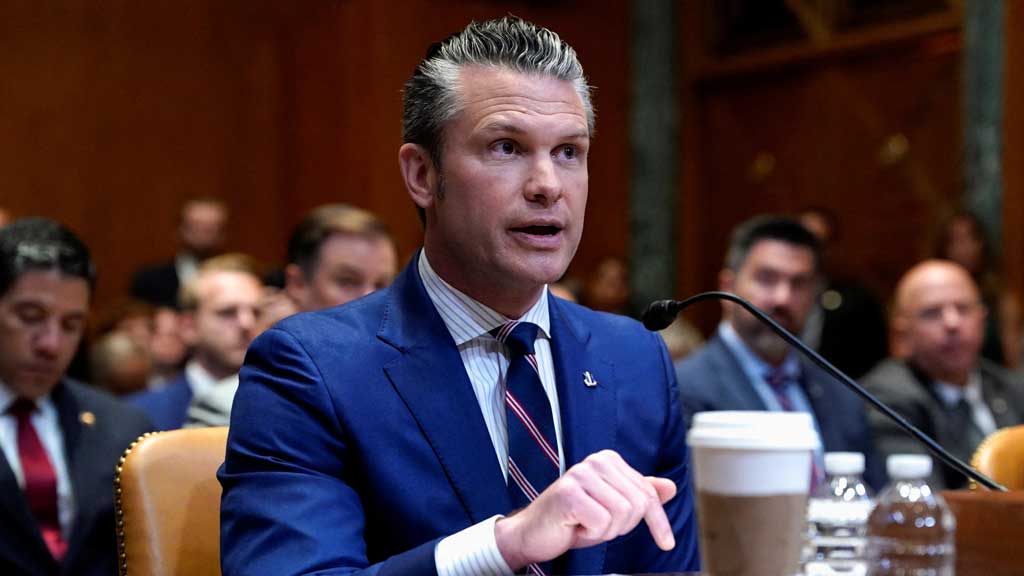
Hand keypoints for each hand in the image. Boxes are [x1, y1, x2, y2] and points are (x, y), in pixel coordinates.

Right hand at [494, 449, 676, 570]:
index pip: (647, 493)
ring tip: (586, 524)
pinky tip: (575, 526)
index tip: (666, 543)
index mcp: (609, 460)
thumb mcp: (613, 508)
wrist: (534, 533)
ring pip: (622, 514)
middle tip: (598, 525)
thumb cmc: (573, 520)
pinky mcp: (569, 493)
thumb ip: (640, 495)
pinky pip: (601, 523)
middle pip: (637, 504)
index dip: (658, 522)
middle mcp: (596, 461)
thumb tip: (670, 487)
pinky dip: (591, 534)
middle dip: (622, 527)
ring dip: (605, 531)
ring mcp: (581, 475)